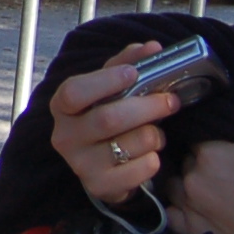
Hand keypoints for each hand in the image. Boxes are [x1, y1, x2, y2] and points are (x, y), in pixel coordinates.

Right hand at [49, 41, 178, 204]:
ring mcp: (80, 164)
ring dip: (152, 136)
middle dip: (146, 107)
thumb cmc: (107, 115)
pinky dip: (152, 161)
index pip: (74, 92)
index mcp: (63, 107)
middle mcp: (65, 136)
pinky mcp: (99, 186)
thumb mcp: (111, 88)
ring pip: (126, 146)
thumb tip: (151, 47)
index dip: (104, 82)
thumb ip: (127, 63)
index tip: (133, 73)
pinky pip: (136, 172)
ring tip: (158, 132)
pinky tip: (152, 154)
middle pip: (107, 119)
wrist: (101, 164)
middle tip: (171, 100)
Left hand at [164, 67, 233, 233]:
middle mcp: (192, 178)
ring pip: (173, 186)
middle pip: (184, 161)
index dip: (208, 143)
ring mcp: (188, 208)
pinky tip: (193, 211)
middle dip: (197, 163)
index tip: (223, 151)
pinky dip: (176, 211)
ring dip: (184, 185)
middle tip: (223, 173)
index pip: (195, 138)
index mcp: (211, 152)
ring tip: (208, 191)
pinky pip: (169, 216)